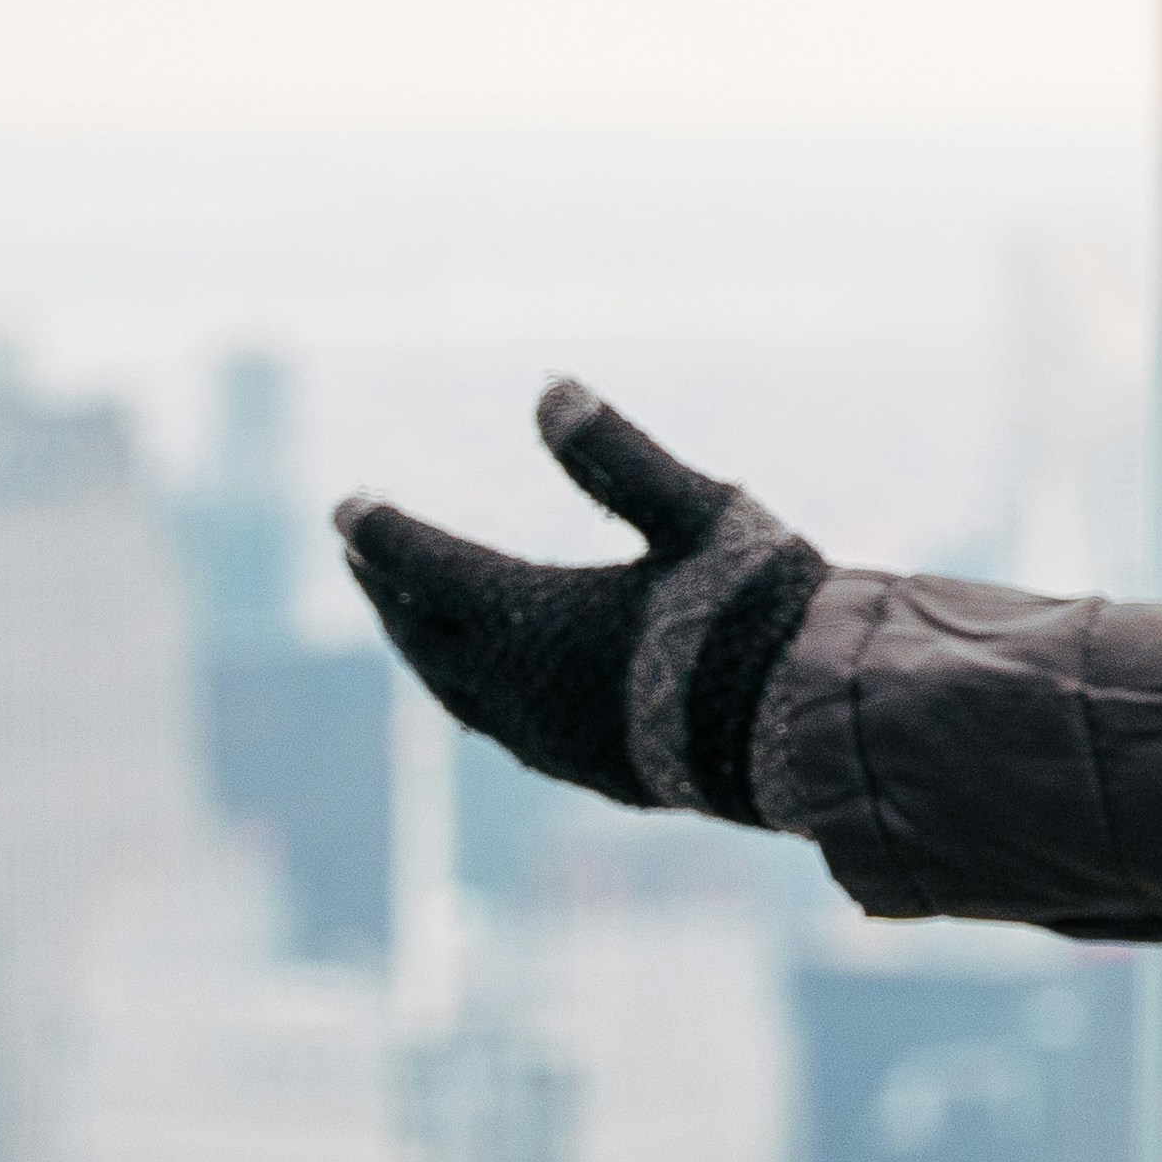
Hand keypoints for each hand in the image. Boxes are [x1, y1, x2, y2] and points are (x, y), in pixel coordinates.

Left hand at [335, 383, 831, 822]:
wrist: (817, 729)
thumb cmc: (760, 612)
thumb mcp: (698, 513)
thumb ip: (619, 458)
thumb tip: (549, 389)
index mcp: (535, 620)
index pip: (430, 569)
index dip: (384, 535)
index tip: (344, 506)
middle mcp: (524, 689)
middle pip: (425, 635)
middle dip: (387, 590)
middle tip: (358, 556)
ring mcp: (554, 741)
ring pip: (457, 691)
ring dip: (423, 645)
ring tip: (409, 615)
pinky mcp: (593, 772)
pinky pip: (504, 729)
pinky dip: (475, 691)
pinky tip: (492, 683)